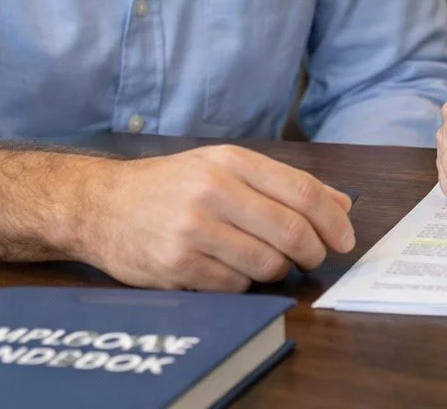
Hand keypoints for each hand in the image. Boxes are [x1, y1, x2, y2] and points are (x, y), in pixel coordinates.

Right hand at [72, 144, 355, 291]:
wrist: (100, 205)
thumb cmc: (170, 186)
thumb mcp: (223, 167)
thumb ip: (283, 184)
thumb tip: (341, 205)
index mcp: (230, 161)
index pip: (302, 191)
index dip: (333, 220)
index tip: (346, 239)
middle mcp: (212, 191)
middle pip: (290, 231)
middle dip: (314, 251)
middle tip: (315, 258)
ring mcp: (192, 230)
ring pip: (266, 264)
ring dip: (278, 270)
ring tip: (267, 262)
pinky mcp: (176, 265)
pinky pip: (234, 286)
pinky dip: (243, 283)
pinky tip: (229, 269)